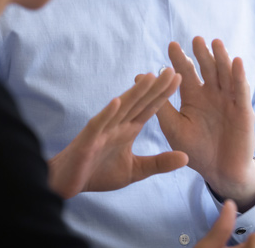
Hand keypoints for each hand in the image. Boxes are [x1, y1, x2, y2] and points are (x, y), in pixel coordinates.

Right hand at [47, 68, 187, 198]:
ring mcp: (102, 130)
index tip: (179, 78)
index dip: (163, 94)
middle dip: (155, 87)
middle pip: (139, 102)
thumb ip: (159, 163)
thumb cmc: (99, 174)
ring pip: (121, 108)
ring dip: (135, 93)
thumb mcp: (136, 171)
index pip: (149, 108)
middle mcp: (117, 124)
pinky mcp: (88, 139)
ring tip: (150, 77)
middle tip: (172, 69)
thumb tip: (186, 158)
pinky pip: (99, 124)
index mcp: (128, 129)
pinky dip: (108, 113)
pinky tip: (117, 101)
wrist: (68, 185)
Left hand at [156, 36, 254, 209]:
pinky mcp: (243, 109)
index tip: (171, 45)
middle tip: (195, 39)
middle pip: (206, 69)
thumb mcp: (174, 128)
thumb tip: (140, 79)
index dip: (179, 59)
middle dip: (201, 54)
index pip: (186, 73)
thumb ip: (160, 106)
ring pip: (225, 74)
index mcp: (193, 97)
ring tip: (215, 43)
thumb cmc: (195, 151)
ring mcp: (229, 100)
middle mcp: (211, 94)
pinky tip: (236, 62)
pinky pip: (242, 90)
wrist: (219, 172)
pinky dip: (240, 76)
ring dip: (221, 58)